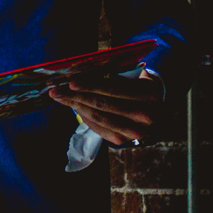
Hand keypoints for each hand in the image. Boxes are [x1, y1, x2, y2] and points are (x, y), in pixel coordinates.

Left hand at [48, 71, 163, 146]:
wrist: (156, 111)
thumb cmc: (140, 86)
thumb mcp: (135, 75)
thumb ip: (115, 72)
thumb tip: (82, 71)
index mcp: (149, 94)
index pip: (115, 89)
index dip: (91, 85)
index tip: (71, 81)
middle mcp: (145, 116)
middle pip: (103, 105)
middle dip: (76, 96)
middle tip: (56, 90)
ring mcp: (133, 132)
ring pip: (98, 117)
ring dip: (76, 106)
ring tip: (60, 97)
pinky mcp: (122, 141)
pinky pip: (97, 127)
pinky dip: (83, 116)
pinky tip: (73, 106)